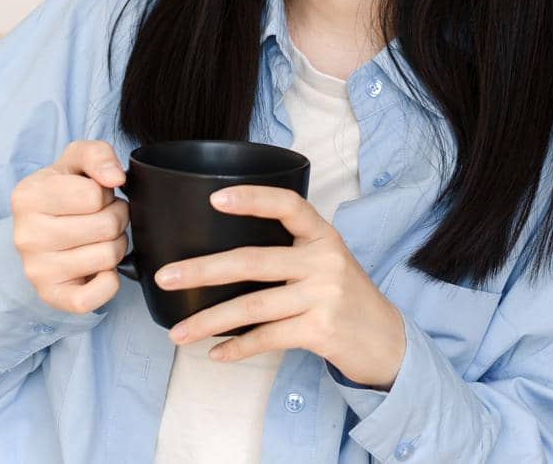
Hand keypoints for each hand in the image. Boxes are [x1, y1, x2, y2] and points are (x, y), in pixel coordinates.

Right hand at [9, 139, 129, 314]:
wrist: (42, 229)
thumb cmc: (65, 191)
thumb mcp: (76, 160)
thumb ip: (97, 154)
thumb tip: (115, 178)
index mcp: (27, 196)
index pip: (95, 195)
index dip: (105, 194)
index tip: (93, 198)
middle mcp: (25, 235)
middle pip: (105, 226)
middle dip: (116, 219)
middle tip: (102, 218)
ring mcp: (35, 270)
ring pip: (107, 257)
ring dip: (115, 246)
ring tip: (99, 239)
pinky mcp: (51, 297)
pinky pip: (96, 297)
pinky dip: (109, 282)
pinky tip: (98, 268)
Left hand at [156, 185, 406, 390]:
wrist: (387, 340)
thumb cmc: (345, 296)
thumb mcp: (327, 261)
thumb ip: (291, 250)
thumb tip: (224, 252)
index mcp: (323, 235)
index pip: (287, 205)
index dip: (251, 199)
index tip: (214, 198)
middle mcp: (324, 260)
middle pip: (253, 260)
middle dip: (203, 270)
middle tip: (165, 276)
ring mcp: (324, 295)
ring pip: (252, 305)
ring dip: (209, 320)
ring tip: (178, 332)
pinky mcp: (320, 330)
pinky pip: (267, 337)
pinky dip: (237, 347)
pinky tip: (215, 354)